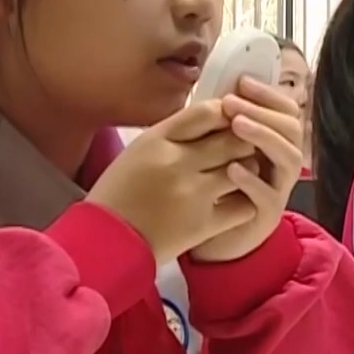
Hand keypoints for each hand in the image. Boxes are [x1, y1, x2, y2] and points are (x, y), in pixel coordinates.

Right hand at [85, 101, 260, 264]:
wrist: (105, 242)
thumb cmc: (118, 194)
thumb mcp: (138, 150)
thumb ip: (173, 134)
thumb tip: (212, 116)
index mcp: (158, 140)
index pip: (208, 111)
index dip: (227, 113)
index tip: (230, 120)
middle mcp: (178, 162)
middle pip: (233, 137)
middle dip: (244, 140)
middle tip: (243, 147)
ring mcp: (193, 193)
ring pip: (245, 168)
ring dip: (248, 169)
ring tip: (242, 173)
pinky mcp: (203, 224)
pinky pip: (244, 205)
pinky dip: (245, 201)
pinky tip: (235, 202)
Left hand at [191, 78, 304, 262]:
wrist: (216, 237)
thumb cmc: (217, 187)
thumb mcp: (221, 150)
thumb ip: (226, 124)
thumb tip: (219, 88)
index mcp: (275, 142)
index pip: (286, 110)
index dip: (268, 94)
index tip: (242, 82)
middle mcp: (284, 163)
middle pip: (291, 129)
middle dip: (262, 111)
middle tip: (232, 103)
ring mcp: (280, 188)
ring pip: (288, 157)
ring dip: (263, 136)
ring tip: (236, 126)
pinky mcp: (268, 214)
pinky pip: (268, 194)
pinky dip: (252, 179)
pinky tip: (232, 168)